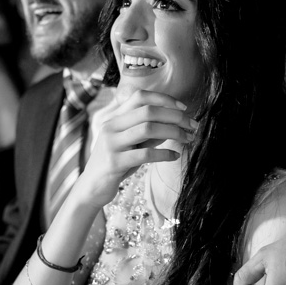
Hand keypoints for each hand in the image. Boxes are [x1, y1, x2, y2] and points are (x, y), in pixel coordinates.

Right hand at [71, 90, 196, 208]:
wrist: (92, 188)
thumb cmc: (116, 164)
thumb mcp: (132, 145)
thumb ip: (148, 134)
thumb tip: (174, 124)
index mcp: (114, 118)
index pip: (140, 96)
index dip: (164, 98)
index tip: (183, 107)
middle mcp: (111, 126)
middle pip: (148, 111)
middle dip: (175, 116)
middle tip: (193, 124)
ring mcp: (111, 144)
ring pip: (148, 128)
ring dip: (173, 132)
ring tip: (188, 139)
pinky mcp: (114, 162)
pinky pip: (145, 154)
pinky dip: (164, 154)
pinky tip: (175, 156)